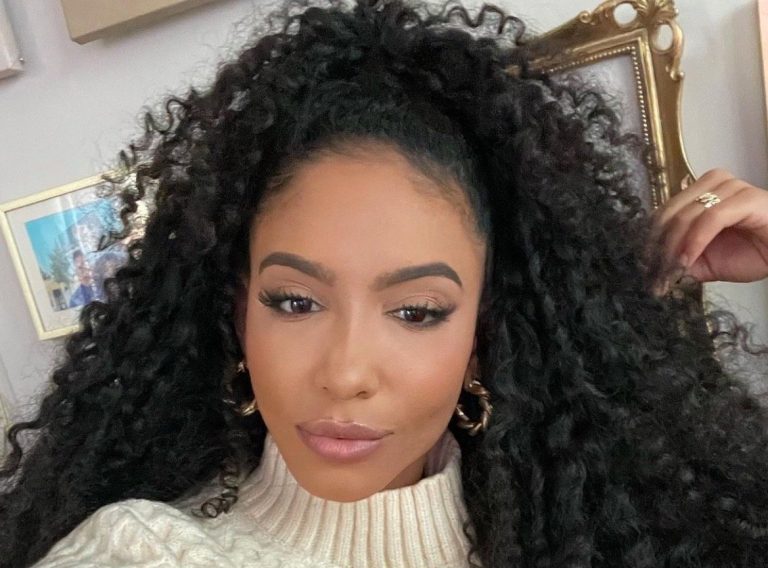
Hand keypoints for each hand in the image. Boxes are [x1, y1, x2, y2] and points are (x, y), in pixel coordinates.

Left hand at [652, 168, 767, 283]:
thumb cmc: (753, 253)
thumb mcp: (706, 263)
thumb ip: (681, 262)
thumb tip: (655, 271)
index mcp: (699, 192)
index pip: (662, 212)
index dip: (649, 241)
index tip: (644, 267)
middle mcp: (713, 183)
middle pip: (669, 213)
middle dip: (658, 247)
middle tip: (654, 274)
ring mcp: (731, 187)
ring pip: (686, 215)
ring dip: (673, 246)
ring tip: (670, 271)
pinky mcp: (747, 198)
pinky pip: (710, 219)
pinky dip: (694, 241)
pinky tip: (686, 260)